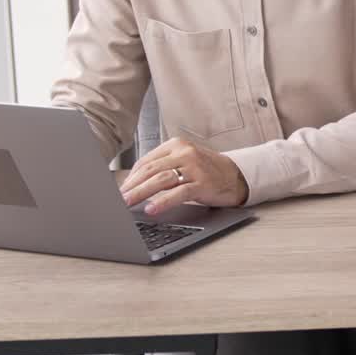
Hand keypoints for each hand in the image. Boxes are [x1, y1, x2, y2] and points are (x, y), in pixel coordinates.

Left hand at [120, 137, 248, 215]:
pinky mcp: (203, 183)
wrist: (237, 176)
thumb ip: (163, 169)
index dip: (130, 178)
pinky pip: (178, 193)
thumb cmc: (207, 172)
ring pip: (161, 179)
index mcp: (177, 145)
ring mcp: (195, 167)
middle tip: (118, 199)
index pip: (146, 161)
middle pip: (151, 170)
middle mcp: (185, 153)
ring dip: (141, 193)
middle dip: (131, 186)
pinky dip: (163, 201)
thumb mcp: (184, 163)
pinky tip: (152, 208)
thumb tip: (133, 186)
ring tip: (128, 203)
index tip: (120, 190)